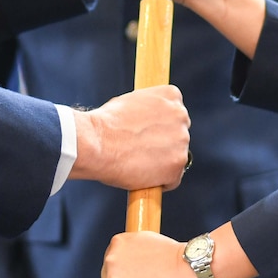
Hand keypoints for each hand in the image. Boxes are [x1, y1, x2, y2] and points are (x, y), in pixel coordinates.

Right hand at [70, 85, 189, 189]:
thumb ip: (149, 110)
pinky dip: (159, 182)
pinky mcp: (177, 165)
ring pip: (176, 157)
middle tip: (140, 151)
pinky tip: (141, 176)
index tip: (145, 135)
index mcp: (171, 95)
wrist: (95, 143)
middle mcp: (181, 115)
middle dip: (163, 144)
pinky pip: (172, 179)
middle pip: (178, 135)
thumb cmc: (105, 123)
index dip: (159, 127)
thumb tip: (151, 122)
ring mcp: (182, 141)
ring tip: (136, 163)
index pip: (175, 114)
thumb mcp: (130, 102)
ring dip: (161, 163)